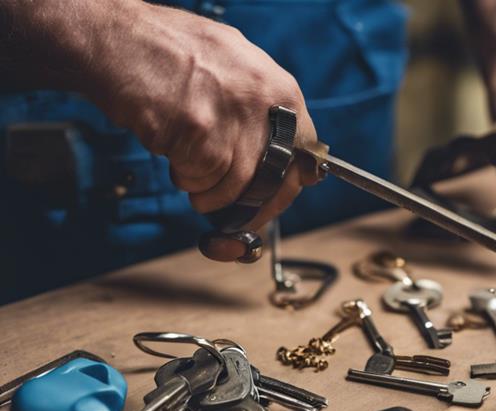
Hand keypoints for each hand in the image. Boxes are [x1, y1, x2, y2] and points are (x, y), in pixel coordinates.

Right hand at [84, 2, 318, 260]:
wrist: (113, 36)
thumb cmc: (165, 50)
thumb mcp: (235, 65)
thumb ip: (261, 108)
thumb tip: (285, 154)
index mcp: (279, 88)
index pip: (305, 153)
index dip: (287, 184)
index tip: (271, 200)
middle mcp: (265, 102)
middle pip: (274, 179)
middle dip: (252, 205)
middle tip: (232, 213)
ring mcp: (233, 118)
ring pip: (234, 186)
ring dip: (209, 192)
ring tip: (189, 172)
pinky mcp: (201, 134)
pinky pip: (201, 179)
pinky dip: (184, 178)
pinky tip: (171, 150)